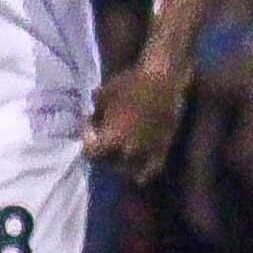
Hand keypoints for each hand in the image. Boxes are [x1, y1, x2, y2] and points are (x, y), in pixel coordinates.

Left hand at [85, 58, 190, 175]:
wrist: (164, 80)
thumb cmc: (132, 84)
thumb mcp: (104, 93)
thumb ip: (95, 110)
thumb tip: (91, 116)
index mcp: (112, 139)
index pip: (90, 153)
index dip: (88, 139)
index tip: (90, 126)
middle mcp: (128, 151)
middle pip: (107, 162)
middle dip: (103, 149)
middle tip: (104, 134)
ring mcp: (147, 154)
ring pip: (127, 171)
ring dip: (120, 163)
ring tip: (121, 148)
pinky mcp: (162, 152)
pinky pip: (150, 172)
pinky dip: (142, 172)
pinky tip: (138, 162)